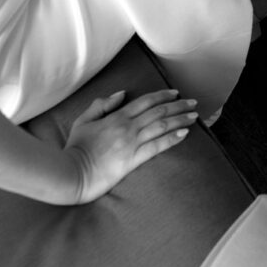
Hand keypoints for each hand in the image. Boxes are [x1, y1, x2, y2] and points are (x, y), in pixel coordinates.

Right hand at [64, 89, 196, 203]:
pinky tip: (184, 134)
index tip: (176, 93)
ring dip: (180, 120)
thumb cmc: (76, 148)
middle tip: (194, 102)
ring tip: (195, 116)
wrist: (71, 173)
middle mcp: (127, 127)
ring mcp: (131, 143)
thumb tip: (122, 94)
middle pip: (159, 111)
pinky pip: (157, 147)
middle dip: (179, 105)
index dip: (163, 95)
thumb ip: (102, 105)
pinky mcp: (133, 159)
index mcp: (117, 116)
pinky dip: (172, 138)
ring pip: (162, 126)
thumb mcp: (84, 120)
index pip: (146, 101)